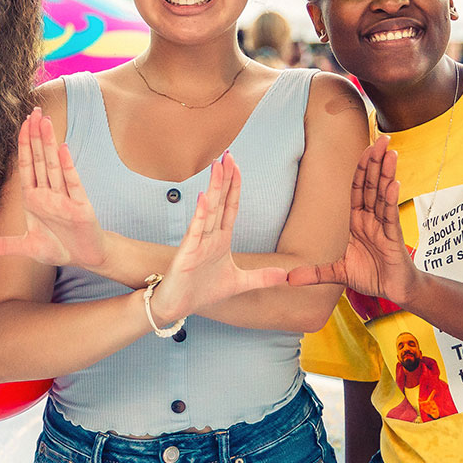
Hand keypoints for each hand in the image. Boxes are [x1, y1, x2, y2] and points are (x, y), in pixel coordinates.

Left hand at [0, 110, 108, 270]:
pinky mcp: (80, 206)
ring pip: (54, 165)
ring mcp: (65, 197)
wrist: (85, 257)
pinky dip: (68, 166)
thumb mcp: (26, 247)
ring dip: (49, 143)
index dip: (24, 145)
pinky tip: (63, 148)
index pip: (27, 166)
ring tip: (45, 121)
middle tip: (34, 110)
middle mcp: (49, 194)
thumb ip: (2, 246)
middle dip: (36, 135)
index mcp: (34, 199)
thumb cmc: (59, 247)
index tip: (21, 124)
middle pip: (41, 159)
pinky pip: (72, 183)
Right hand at [148, 154, 288, 325]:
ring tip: (218, 167)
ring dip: (214, 188)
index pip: (230, 207)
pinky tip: (205, 198)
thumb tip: (286, 275)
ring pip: (208, 210)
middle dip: (225, 178)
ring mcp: (197, 243)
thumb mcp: (239, 283)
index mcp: (220, 239)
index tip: (237, 166)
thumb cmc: (202, 291)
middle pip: (219, 202)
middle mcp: (209, 236)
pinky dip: (200, 214)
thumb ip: (261, 277)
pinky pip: (195, 231)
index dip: (235, 187)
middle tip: (228, 155)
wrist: (176, 307)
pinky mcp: (186, 254)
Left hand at [286, 137, 420, 305]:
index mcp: (358, 221)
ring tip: (389, 151)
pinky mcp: (393, 237)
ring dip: (386, 172)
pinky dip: (392, 198)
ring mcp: (383, 226)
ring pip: (383, 194)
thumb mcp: (337, 273)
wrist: (393, 291)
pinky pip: (391, 214)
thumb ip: (315, 273)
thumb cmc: (371, 276)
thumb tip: (287, 279)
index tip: (365, 150)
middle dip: (375, 161)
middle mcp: (371, 219)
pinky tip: (394, 183)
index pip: (357, 190)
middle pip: (372, 185)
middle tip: (382, 138)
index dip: (361, 169)